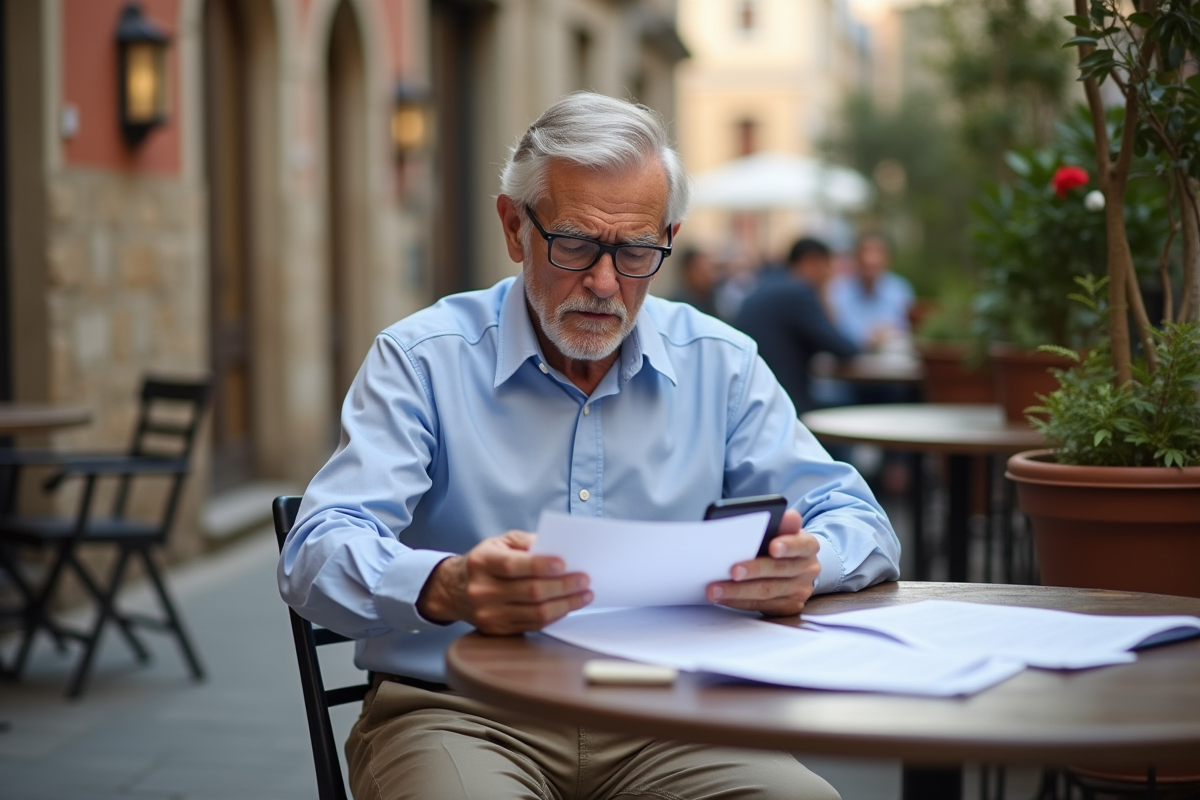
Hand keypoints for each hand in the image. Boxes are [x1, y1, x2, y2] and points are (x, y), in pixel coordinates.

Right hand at [416, 531, 592, 634]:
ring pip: (535, 613)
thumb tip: (554, 548)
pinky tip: (567, 607)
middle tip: (584, 579)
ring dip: (565, 605)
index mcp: (482, 563)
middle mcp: (482, 590)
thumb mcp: (498, 542)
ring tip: (584, 595)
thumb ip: (525, 541)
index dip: (541, 565)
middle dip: (563, 586)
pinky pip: (532, 625)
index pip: (513, 566)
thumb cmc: (484, 562)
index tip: (565, 564)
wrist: (454, 590)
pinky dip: (554, 616)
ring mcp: (488, 614)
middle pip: (531, 592)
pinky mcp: (496, 630)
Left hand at [706, 509, 819, 615]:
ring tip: (715, 589)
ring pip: (767, 592)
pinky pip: (761, 606)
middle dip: (754, 570)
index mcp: (808, 545)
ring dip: (738, 591)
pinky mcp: (789, 606)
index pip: (800, 544)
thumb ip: (781, 522)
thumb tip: (782, 513)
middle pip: (779, 570)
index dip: (787, 546)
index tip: (772, 546)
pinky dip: (739, 602)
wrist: (797, 566)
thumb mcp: (783, 529)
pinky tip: (722, 598)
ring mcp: (800, 590)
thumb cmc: (782, 542)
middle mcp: (808, 569)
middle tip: (732, 571)